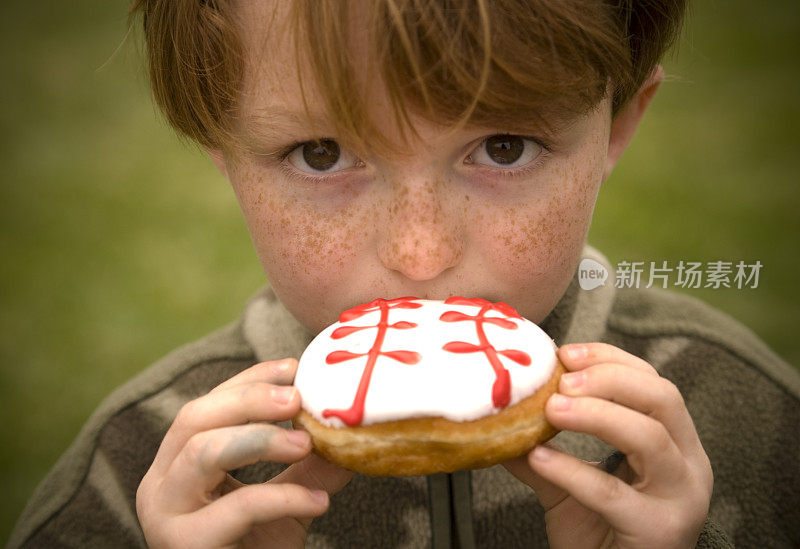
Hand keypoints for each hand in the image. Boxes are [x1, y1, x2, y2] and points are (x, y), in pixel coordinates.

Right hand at [136, 359, 353, 547]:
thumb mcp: (286, 498)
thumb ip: (309, 462)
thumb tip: (350, 424)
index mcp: (177, 465)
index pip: (206, 406)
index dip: (248, 380)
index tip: (292, 367)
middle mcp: (160, 485)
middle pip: (194, 418)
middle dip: (248, 400)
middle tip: (296, 398)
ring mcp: (166, 516)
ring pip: (202, 452)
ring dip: (260, 439)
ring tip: (306, 442)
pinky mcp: (184, 546)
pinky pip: (237, 508)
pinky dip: (284, 498)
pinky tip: (318, 502)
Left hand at [504, 343, 712, 548]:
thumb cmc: (601, 531)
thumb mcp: (570, 482)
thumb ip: (542, 446)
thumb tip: (500, 412)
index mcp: (675, 442)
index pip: (652, 381)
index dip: (610, 359)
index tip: (565, 353)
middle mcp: (689, 464)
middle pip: (662, 398)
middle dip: (610, 379)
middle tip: (562, 381)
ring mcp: (680, 498)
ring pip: (649, 437)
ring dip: (596, 415)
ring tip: (550, 410)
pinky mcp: (658, 531)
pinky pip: (612, 493)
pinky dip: (572, 470)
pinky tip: (540, 458)